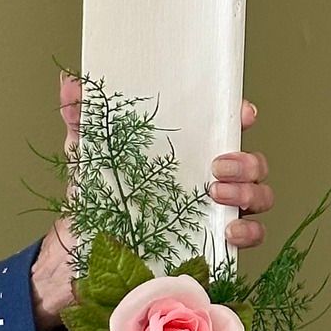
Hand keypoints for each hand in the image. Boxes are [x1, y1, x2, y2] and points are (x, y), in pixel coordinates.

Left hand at [29, 75, 271, 330]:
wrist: (81, 248)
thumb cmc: (93, 195)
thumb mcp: (85, 152)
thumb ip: (80, 116)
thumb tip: (70, 82)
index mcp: (186, 151)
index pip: (225, 126)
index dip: (241, 117)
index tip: (243, 113)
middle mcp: (209, 178)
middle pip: (253, 163)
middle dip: (247, 161)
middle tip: (216, 166)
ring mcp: (215, 211)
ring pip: (259, 196)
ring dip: (248, 192)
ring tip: (216, 194)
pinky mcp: (214, 244)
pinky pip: (250, 237)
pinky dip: (248, 233)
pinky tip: (228, 230)